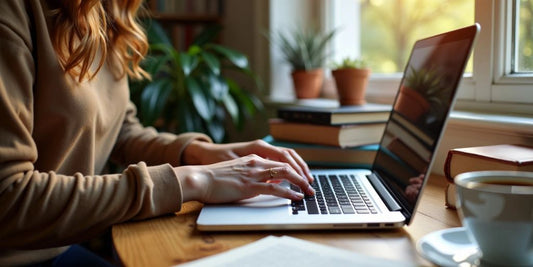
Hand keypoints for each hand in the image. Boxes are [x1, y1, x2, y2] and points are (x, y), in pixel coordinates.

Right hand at [175, 154, 314, 202]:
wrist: (199, 178)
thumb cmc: (215, 178)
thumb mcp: (238, 172)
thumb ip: (255, 174)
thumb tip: (272, 183)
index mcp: (253, 157)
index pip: (280, 160)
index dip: (295, 168)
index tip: (303, 177)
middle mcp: (255, 162)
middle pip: (286, 164)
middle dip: (302, 175)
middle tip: (311, 185)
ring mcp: (253, 173)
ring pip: (284, 174)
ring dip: (299, 183)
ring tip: (308, 191)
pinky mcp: (249, 186)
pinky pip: (274, 189)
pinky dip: (288, 193)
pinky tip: (295, 197)